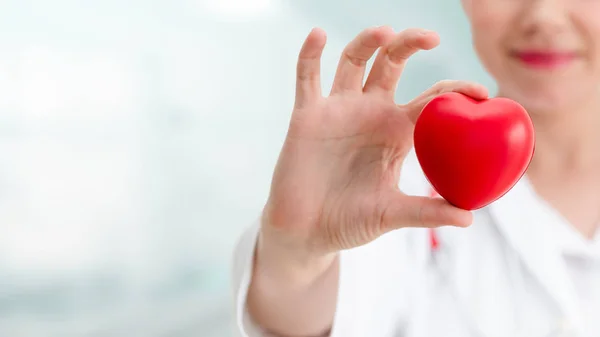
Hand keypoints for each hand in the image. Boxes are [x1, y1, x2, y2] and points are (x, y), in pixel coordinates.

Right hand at [260, 26, 487, 269]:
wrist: (307, 231)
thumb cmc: (350, 223)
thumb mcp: (391, 214)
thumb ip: (425, 212)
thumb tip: (469, 219)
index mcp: (397, 132)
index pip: (431, 99)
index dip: (456, 90)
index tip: (481, 92)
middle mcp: (370, 113)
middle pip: (392, 63)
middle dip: (410, 44)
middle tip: (431, 38)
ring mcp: (338, 110)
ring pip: (353, 61)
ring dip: (367, 41)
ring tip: (383, 32)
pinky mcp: (307, 115)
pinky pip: (307, 77)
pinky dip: (310, 54)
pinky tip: (318, 35)